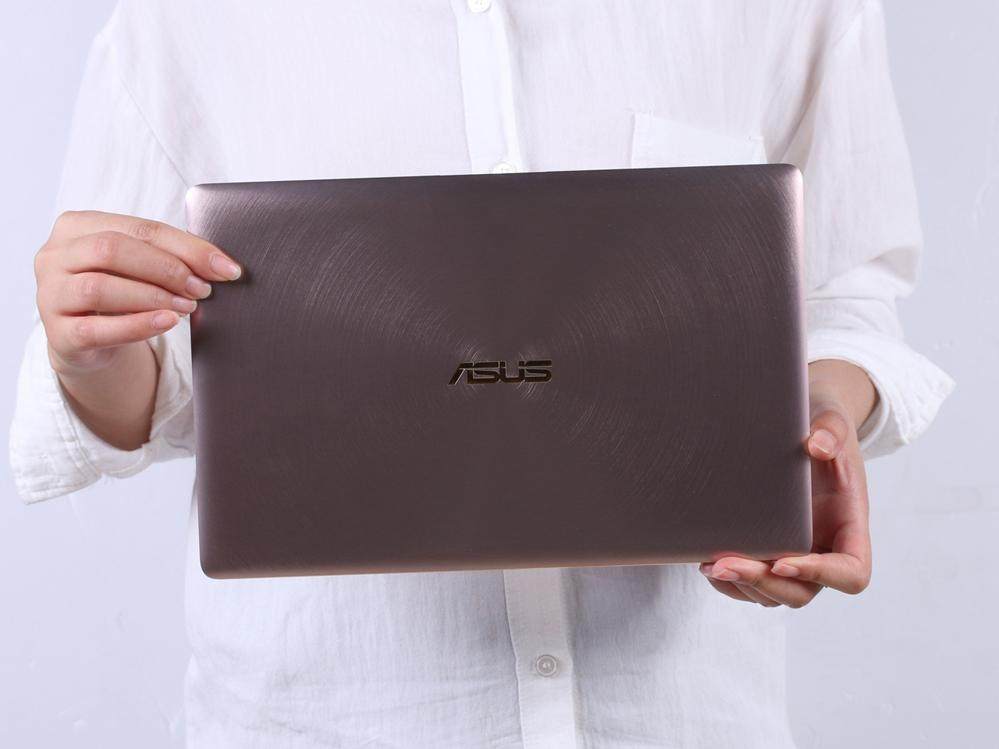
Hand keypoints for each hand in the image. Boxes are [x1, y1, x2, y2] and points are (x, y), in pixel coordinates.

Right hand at [34, 210, 240, 449]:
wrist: (88, 340)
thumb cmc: (119, 292)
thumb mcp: (139, 267)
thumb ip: (169, 256)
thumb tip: (221, 265)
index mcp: (76, 226)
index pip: (140, 228)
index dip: (187, 247)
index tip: (225, 267)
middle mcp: (54, 256)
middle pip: (112, 250)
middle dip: (167, 269)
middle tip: (202, 289)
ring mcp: (50, 295)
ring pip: (100, 287)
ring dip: (153, 297)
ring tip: (187, 307)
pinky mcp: (58, 334)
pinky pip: (97, 329)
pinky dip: (138, 325)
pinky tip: (167, 323)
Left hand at [699, 363, 873, 607]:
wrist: (806, 428)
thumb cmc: (823, 427)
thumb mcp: (832, 420)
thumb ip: (832, 430)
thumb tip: (815, 445)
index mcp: (850, 526)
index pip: (851, 573)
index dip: (821, 575)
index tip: (784, 559)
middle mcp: (825, 549)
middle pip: (802, 592)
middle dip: (764, 582)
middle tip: (724, 564)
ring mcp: (798, 555)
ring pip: (775, 594)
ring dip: (743, 586)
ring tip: (711, 565)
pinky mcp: (771, 552)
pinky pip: (754, 586)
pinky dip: (732, 583)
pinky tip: (707, 564)